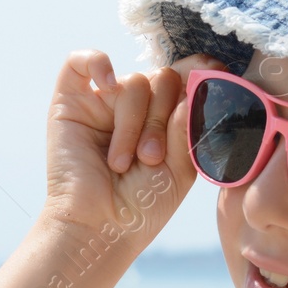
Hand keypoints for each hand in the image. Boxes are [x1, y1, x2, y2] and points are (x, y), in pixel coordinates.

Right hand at [41, 48, 224, 250]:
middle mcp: (139, 105)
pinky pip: (83, 60)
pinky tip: (107, 84)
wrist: (101, 227)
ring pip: (135, 82)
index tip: (216, 77)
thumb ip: (189, 126)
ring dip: (134, 125)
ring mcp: (104, 101)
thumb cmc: (142, 205)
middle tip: (151, 158)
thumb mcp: (181, 168)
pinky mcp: (70, 101)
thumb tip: (195, 83)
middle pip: (164, 78)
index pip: (187, 78)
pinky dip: (97, 63)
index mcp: (168, 118)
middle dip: (161, 119)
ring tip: (122, 162)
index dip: (200, 73)